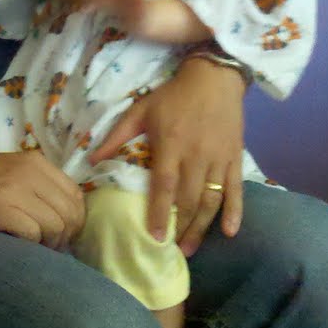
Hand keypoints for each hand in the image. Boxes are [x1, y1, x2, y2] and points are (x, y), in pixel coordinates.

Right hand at [0, 151, 84, 249]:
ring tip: (37, 247)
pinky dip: (32, 244)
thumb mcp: (12, 172)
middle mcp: (30, 171)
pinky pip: (33, 233)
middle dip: (66, 235)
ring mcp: (15, 189)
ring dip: (50, 243)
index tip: (62, 233)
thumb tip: (70, 214)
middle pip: (70, 212)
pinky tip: (21, 245)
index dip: (75, 219)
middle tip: (51, 246)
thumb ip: (40, 184)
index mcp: (36, 161)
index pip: (76, 194)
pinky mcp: (0, 208)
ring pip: (56, 224)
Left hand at [88, 57, 245, 254]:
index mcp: (171, 144)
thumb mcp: (141, 109)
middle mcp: (196, 155)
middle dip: (180, 228)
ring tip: (190, 248)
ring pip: (211, 199)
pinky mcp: (235, 157)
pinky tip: (229, 232)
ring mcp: (218, 158)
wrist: (214, 78)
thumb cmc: (173, 96)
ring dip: (201, 227)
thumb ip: (117, 136)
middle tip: (171, 250)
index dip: (158, 213)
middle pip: (189, 199)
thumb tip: (91, 159)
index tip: (154, 237)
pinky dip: (234, 211)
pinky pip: (236, 189)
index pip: (164, 185)